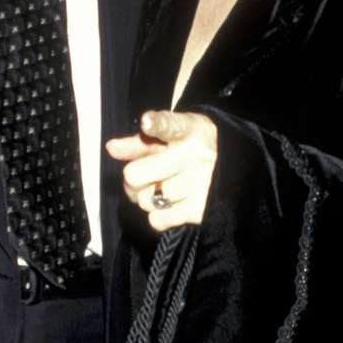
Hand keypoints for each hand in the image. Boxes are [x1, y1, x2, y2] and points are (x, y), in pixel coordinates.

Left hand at [106, 109, 218, 229]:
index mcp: (189, 130)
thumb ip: (139, 142)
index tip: (147, 122)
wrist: (231, 166)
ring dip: (148, 197)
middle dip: (134, 177)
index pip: (170, 127)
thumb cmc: (190, 149)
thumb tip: (111, 148)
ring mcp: (200, 185)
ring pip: (144, 200)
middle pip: (135, 175)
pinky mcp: (200, 211)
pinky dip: (157, 215)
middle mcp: (196, 156)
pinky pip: (156, 220)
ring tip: (163, 188)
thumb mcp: (168, 138)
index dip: (157, 124)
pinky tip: (170, 204)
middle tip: (146, 175)